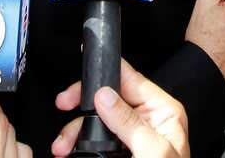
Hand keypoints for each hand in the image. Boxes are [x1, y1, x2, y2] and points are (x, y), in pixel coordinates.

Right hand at [54, 59, 188, 157]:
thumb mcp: (152, 149)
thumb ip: (129, 122)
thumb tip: (105, 95)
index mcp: (161, 111)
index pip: (131, 80)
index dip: (105, 73)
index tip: (82, 73)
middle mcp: (146, 120)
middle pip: (107, 98)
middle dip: (82, 105)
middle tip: (63, 106)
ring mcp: (130, 136)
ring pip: (95, 120)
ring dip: (75, 129)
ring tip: (63, 145)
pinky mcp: (117, 152)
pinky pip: (93, 139)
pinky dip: (78, 142)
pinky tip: (69, 150)